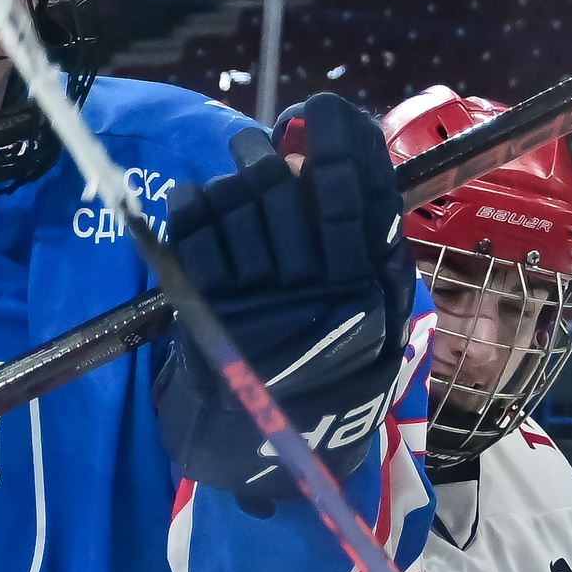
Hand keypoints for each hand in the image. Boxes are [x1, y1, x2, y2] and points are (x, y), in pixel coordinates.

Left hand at [155, 93, 418, 499]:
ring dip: (232, 175)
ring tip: (233, 167)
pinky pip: (193, 244)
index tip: (319, 112)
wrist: (286, 459)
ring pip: (239, 209)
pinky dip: (189, 210)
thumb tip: (329, 171)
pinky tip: (192, 197)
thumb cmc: (341, 382)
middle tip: (260, 144)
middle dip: (269, 157)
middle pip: (285, 193)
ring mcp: (258, 305)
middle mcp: (316, 293)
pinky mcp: (209, 320)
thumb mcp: (383, 326)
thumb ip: (372, 256)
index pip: (357, 195)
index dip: (338, 142)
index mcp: (368, 290)